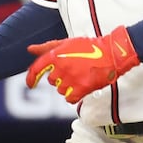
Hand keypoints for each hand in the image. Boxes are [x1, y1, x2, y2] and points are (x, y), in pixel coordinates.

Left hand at [26, 27, 140, 103]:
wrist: (111, 54)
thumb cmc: (89, 47)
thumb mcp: (66, 43)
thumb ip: (47, 48)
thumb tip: (30, 49)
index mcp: (56, 55)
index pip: (36, 69)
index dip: (31, 78)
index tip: (30, 84)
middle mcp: (61, 67)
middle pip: (52, 81)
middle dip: (60, 77)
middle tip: (74, 69)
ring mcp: (71, 79)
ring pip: (61, 90)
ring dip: (68, 86)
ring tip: (81, 75)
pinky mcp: (81, 89)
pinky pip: (69, 99)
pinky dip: (74, 95)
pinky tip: (82, 86)